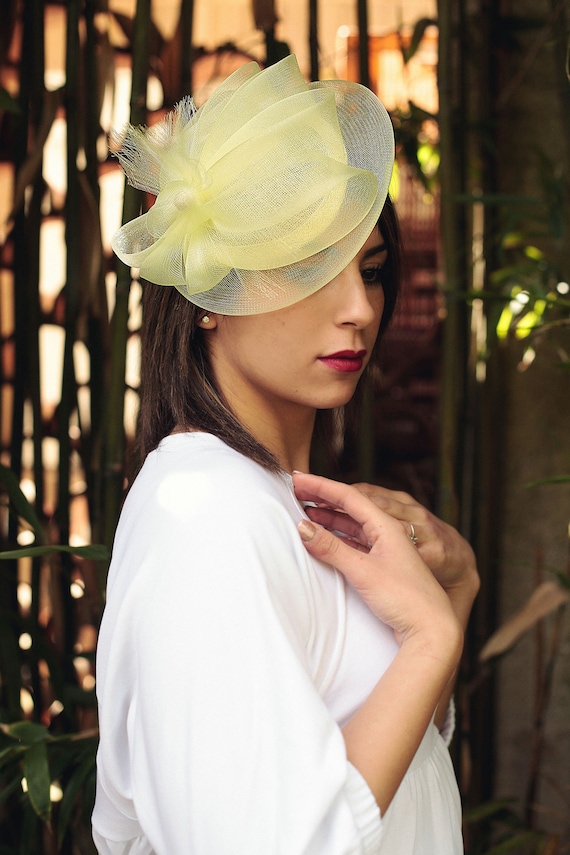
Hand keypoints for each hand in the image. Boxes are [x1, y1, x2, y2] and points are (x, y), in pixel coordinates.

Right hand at [292, 471, 461, 651]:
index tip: (299, 479)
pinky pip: (358, 541)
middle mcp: (389, 532)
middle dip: (323, 497)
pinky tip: (328, 537)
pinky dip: (340, 535)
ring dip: (331, 516)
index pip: (349, 497)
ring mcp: (388, 549)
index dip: (321, 486)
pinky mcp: (385, 566)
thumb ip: (332, 548)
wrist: (434, 630)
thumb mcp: (363, 571)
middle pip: (352, 506)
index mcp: (387, 526)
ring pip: (354, 524)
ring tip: (307, 512)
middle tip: (298, 491)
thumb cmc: (406, 599)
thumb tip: (303, 527)